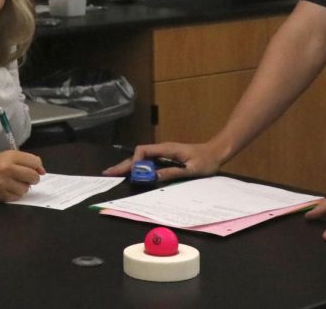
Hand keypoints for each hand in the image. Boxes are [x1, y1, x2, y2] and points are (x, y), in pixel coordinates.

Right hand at [0, 150, 45, 201]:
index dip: (38, 166)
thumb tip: (42, 171)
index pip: (34, 161)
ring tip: (16, 182)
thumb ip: (26, 161)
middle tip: (28, 177)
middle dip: (34, 177)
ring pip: (26, 188)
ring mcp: (4, 184)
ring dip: (24, 186)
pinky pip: (18, 196)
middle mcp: (7, 170)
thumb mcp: (9, 156)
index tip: (35, 168)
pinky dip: (17, 193)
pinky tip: (10, 188)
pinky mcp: (2, 196)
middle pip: (33, 176)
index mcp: (10, 157)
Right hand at [102, 142, 221, 181]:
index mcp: (167, 149)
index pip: (143, 151)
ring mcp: (164, 152)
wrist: (216, 152)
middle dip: (124, 164)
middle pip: (138, 154)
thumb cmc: (206, 160)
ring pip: (142, 158)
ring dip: (129, 165)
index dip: (135, 161)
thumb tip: (153, 177)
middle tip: (108, 173)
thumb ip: (172, 172)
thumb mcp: (191, 169)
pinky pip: (148, 161)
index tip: (133, 173)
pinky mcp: (166, 157)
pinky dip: (138, 167)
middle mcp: (162, 149)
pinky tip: (133, 173)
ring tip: (115, 173)